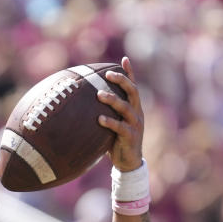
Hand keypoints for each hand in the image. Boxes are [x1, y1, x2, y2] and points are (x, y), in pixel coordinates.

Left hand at [98, 56, 143, 172]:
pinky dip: (110, 122)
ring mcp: (135, 124)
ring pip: (126, 107)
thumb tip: (85, 100)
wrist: (128, 162)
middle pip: (132, 91)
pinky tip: (99, 119)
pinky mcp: (131, 137)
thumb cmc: (116, 140)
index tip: (124, 59)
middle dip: (122, 80)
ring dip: (112, 100)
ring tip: (99, 95)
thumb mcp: (113, 123)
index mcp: (134, 108)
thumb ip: (106, 111)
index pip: (133, 86)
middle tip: (107, 75)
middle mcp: (137, 113)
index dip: (130, 72)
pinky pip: (121, 127)